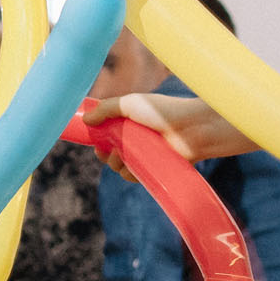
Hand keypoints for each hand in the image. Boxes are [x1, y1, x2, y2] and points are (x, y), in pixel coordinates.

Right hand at [83, 92, 253, 175]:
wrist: (193, 129)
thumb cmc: (163, 112)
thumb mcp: (130, 103)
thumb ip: (106, 109)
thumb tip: (86, 120)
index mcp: (130, 122)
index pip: (107, 133)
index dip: (98, 138)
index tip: (94, 140)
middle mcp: (136, 139)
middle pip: (109, 152)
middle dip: (103, 153)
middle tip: (105, 151)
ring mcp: (144, 155)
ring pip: (119, 166)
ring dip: (115, 163)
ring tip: (122, 155)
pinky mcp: (153, 169)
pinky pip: (133, 176)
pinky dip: (129, 173)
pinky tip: (132, 166)